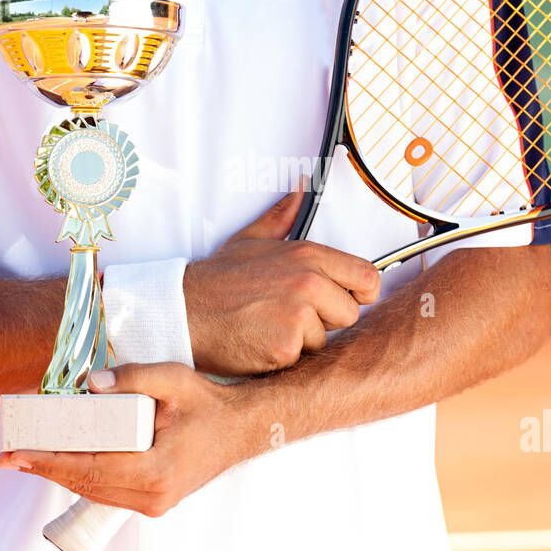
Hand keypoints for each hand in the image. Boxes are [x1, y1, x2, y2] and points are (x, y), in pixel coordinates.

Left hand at [0, 363, 266, 516]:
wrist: (241, 430)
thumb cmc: (209, 403)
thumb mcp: (174, 380)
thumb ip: (134, 377)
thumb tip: (91, 382)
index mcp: (156, 471)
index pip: (88, 467)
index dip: (47, 461)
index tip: (14, 454)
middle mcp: (152, 496)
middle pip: (84, 483)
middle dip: (43, 468)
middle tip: (7, 456)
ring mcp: (154, 504)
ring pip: (93, 491)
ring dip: (59, 474)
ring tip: (25, 458)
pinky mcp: (154, 502)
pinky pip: (107, 491)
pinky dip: (81, 477)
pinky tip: (61, 463)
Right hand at [183, 191, 380, 375]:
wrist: (184, 311)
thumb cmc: (217, 282)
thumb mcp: (251, 241)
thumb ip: (282, 217)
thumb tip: (299, 190)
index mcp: (307, 256)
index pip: (366, 276)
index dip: (361, 292)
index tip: (347, 298)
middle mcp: (308, 282)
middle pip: (349, 313)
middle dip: (325, 320)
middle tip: (289, 315)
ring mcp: (298, 315)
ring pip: (325, 340)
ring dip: (302, 342)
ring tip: (269, 327)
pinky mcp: (286, 347)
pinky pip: (302, 359)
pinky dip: (283, 358)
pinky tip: (260, 342)